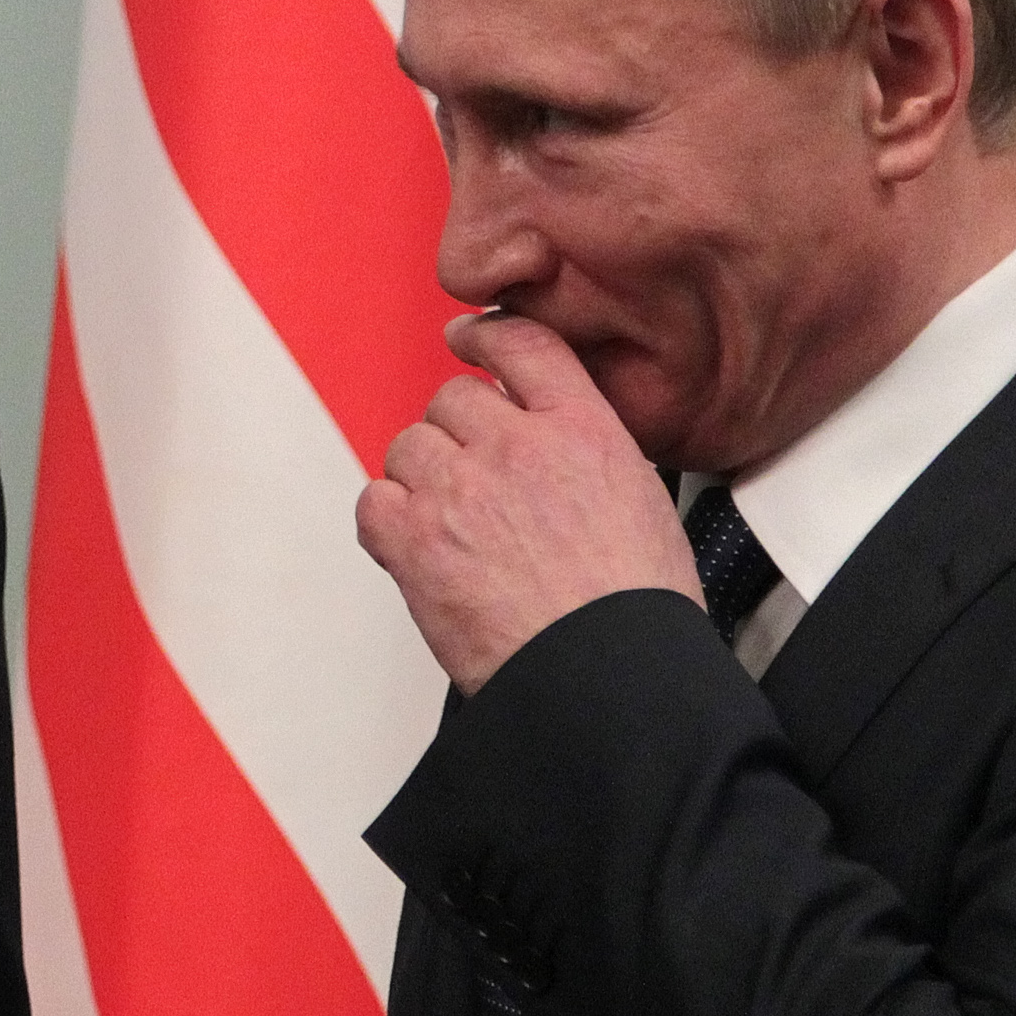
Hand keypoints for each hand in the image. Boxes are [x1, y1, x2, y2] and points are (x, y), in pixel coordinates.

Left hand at [356, 311, 701, 691]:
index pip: (522, 345)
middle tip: (474, 481)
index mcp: (582, 430)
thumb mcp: (641, 499)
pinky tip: (415, 548)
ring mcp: (461, 491)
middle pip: (451, 399)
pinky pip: (374, 502)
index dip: (486, 337)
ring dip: (421, 479)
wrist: (608, 678)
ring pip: (409, 447)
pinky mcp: (417, 542)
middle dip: (457, 435)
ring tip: (453, 527)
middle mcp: (517, 447)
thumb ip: (587, 451)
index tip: (469, 341)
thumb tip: (554, 441)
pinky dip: (387, 522)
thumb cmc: (632, 611)